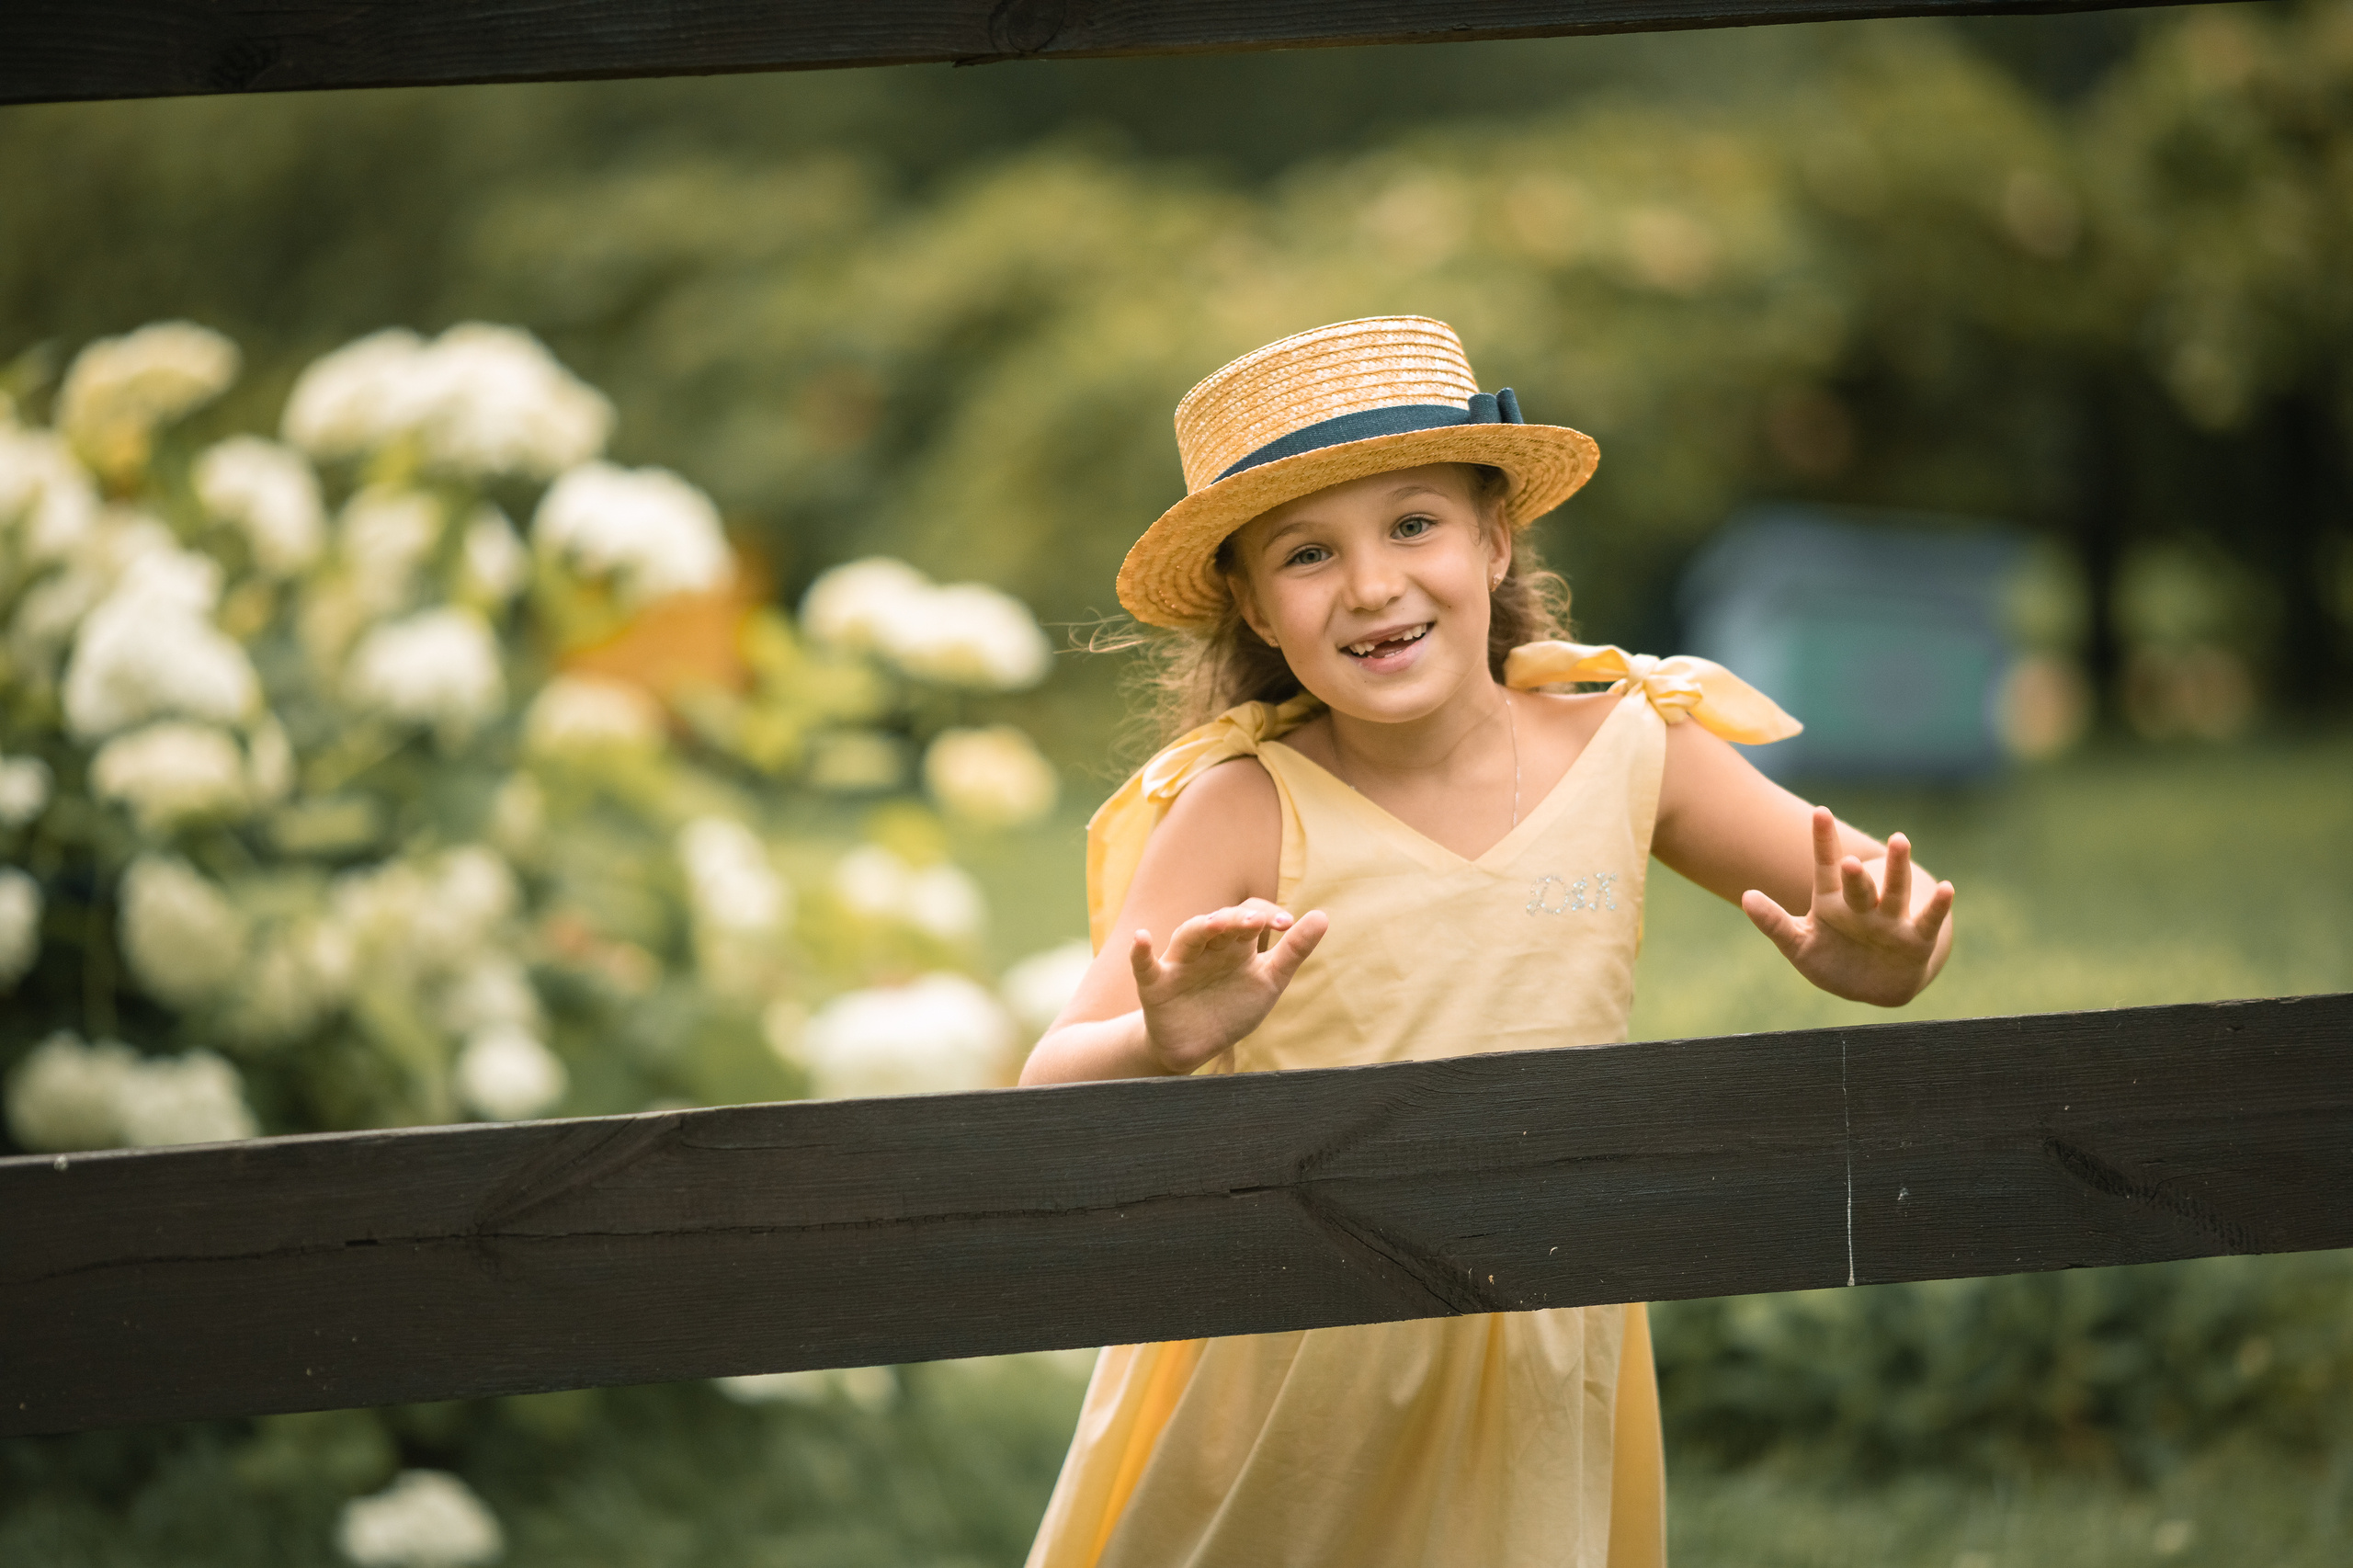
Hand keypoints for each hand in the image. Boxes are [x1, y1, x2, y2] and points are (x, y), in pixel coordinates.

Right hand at [1130, 900, 1328, 1073]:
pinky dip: (1141, 952)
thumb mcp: (1269, 981)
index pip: (1249, 915)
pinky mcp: (1156, 986)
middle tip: (1257, 922)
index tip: (1288, 925)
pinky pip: (1145, 966)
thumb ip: (1294, 950)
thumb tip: (1323, 915)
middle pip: (1220, 923)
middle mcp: (1208, 948)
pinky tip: (1141, 938)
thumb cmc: (1232, 1007)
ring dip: (1202, 927)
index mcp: (1236, 945)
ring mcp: (1180, 964)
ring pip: (1188, 936)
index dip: (1267, 915)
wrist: (1197, 1047)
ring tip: (1217, 924)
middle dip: (1237, 920)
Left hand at [1740, 807, 1953, 1006]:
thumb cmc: (1832, 958)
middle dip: (1857, 872)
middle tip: (1853, 859)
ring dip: (1897, 869)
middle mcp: (1862, 905)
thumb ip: (1774, 922)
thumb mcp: (1798, 944)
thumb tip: (1746, 896)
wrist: (1870, 985)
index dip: (1824, 842)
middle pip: (1859, 883)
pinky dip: (1936, 906)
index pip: (1826, 867)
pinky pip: (1927, 921)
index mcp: (1832, 901)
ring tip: (1899, 841)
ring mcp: (1890, 921)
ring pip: (1894, 892)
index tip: (1820, 812)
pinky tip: (1946, 887)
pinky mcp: (1915, 941)